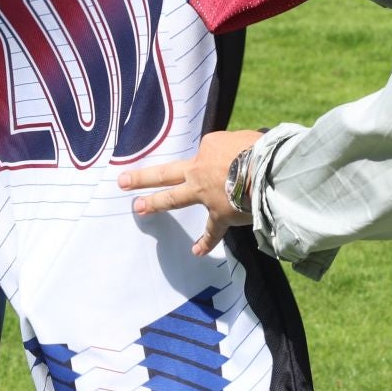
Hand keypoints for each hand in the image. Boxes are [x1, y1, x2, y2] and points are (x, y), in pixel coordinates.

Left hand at [121, 128, 261, 256]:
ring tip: (139, 208)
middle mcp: (199, 170)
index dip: (217, 157)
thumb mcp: (246, 138)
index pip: (205, 153)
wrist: (268, 170)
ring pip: (174, 198)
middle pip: (166, 172)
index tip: (232, 160)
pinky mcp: (219, 214)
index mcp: (209, 147)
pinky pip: (211, 232)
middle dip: (142, 177)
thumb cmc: (262, 150)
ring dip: (155, 203)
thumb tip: (240, 155)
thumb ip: (236, 148)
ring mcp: (205, 193)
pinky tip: (196, 252)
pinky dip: (205, 242)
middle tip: (123, 181)